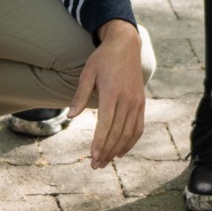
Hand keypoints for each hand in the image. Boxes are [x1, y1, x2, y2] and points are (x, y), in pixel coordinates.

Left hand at [70, 20, 146, 167]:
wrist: (126, 45)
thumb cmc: (103, 59)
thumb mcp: (88, 73)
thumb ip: (80, 96)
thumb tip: (70, 116)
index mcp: (112, 92)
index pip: (106, 123)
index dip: (100, 141)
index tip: (93, 156)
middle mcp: (127, 99)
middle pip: (117, 132)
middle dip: (106, 151)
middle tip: (95, 165)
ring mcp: (137, 101)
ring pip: (129, 133)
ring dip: (117, 150)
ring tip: (105, 162)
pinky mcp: (141, 102)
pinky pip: (138, 127)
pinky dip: (131, 142)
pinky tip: (121, 151)